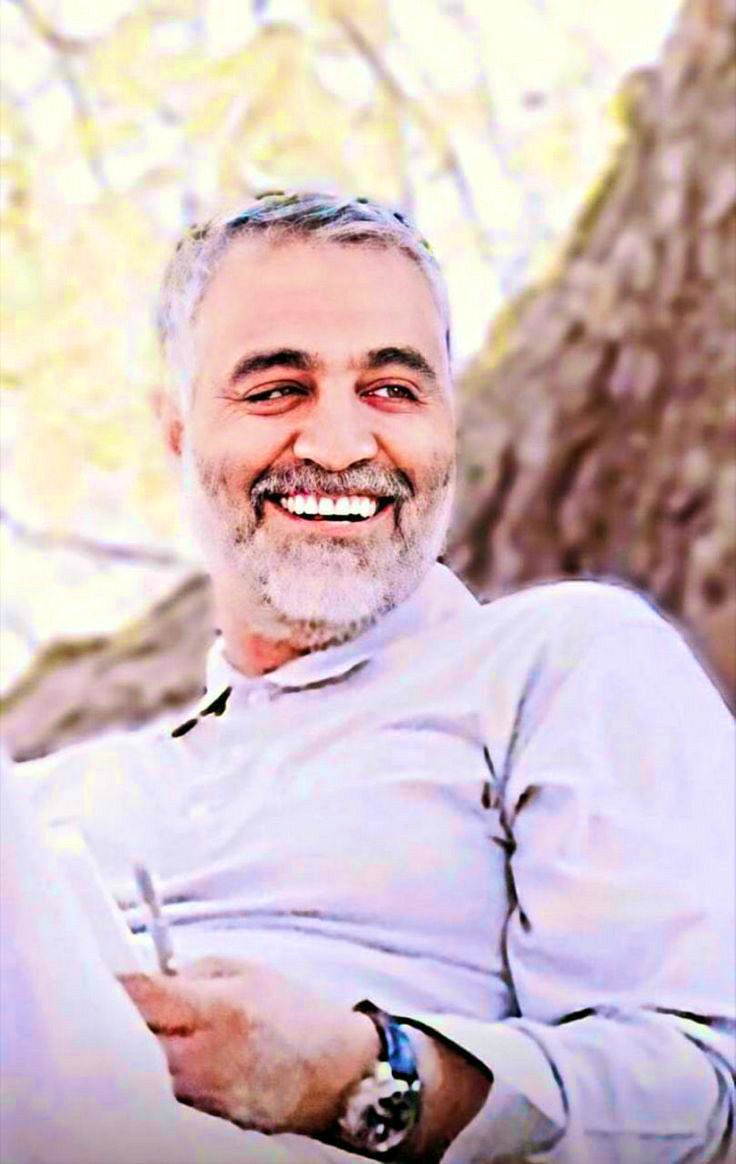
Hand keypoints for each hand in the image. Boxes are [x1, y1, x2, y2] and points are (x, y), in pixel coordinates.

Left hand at [119, 957, 378, 1136]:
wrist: (336, 1072)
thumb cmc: (301, 1017)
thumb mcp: (251, 973)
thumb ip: (200, 971)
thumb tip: (162, 975)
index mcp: (217, 1010)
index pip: (146, 998)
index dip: (127, 984)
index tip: (122, 977)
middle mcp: (204, 1055)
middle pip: (146, 1033)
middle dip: (155, 1015)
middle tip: (176, 1002)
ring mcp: (205, 1090)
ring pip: (161, 1060)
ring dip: (173, 1041)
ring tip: (211, 1029)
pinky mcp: (210, 1112)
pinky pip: (181, 1082)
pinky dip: (190, 1065)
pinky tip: (220, 1053)